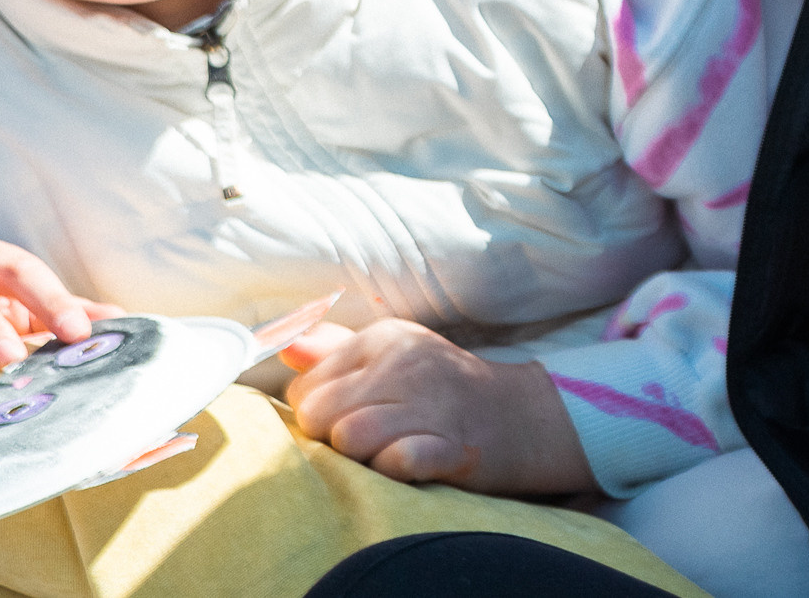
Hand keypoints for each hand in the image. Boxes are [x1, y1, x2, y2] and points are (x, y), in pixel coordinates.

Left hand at [281, 318, 595, 496]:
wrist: (522, 417)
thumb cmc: (443, 390)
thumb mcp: (393, 356)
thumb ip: (336, 352)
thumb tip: (287, 346)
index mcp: (384, 338)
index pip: (306, 386)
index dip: (317, 416)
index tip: (347, 421)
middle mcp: (405, 364)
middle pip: (319, 416)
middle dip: (330, 440)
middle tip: (366, 444)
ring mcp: (432, 404)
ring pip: (349, 439)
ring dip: (360, 459)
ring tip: (387, 455)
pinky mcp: (454, 446)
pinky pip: (398, 461)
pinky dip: (394, 469)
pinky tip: (409, 464)